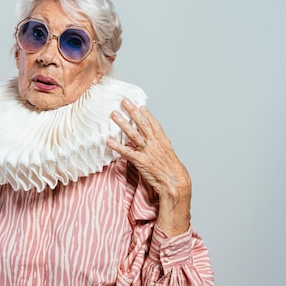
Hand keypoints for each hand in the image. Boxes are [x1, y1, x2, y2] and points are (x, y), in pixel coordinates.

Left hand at [107, 98, 191, 235]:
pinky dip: (117, 146)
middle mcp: (155, 144)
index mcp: (163, 142)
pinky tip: (109, 141)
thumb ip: (160, 149)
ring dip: (123, 123)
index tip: (139, 105)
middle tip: (124, 101)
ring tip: (114, 114)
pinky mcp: (141, 161)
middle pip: (142, 124)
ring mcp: (148, 152)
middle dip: (132, 112)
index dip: (146, 114)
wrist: (176, 184)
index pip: (153, 124)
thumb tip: (153, 144)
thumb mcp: (169, 157)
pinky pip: (127, 152)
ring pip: (133, 134)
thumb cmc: (173, 173)